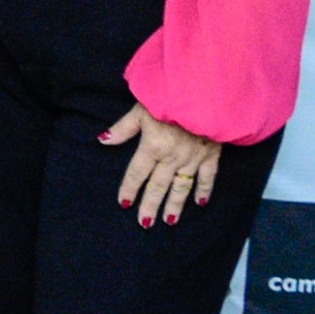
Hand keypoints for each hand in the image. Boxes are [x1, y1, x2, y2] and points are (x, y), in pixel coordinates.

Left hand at [101, 103, 224, 226]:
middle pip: (158, 186)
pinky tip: (200, 203)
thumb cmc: (170, 93)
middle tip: (144, 223)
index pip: (137, 173)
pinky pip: (208, 177)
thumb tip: (103, 140)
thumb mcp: (141, 107)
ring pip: (181, 187)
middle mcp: (172, 157)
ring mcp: (193, 158)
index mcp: (152, 146)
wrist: (206, 90)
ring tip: (169, 221)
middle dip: (150, 206)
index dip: (129, 189)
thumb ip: (124, 127)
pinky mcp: (211, 154)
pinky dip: (204, 190)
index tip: (124, 204)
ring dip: (174, 205)